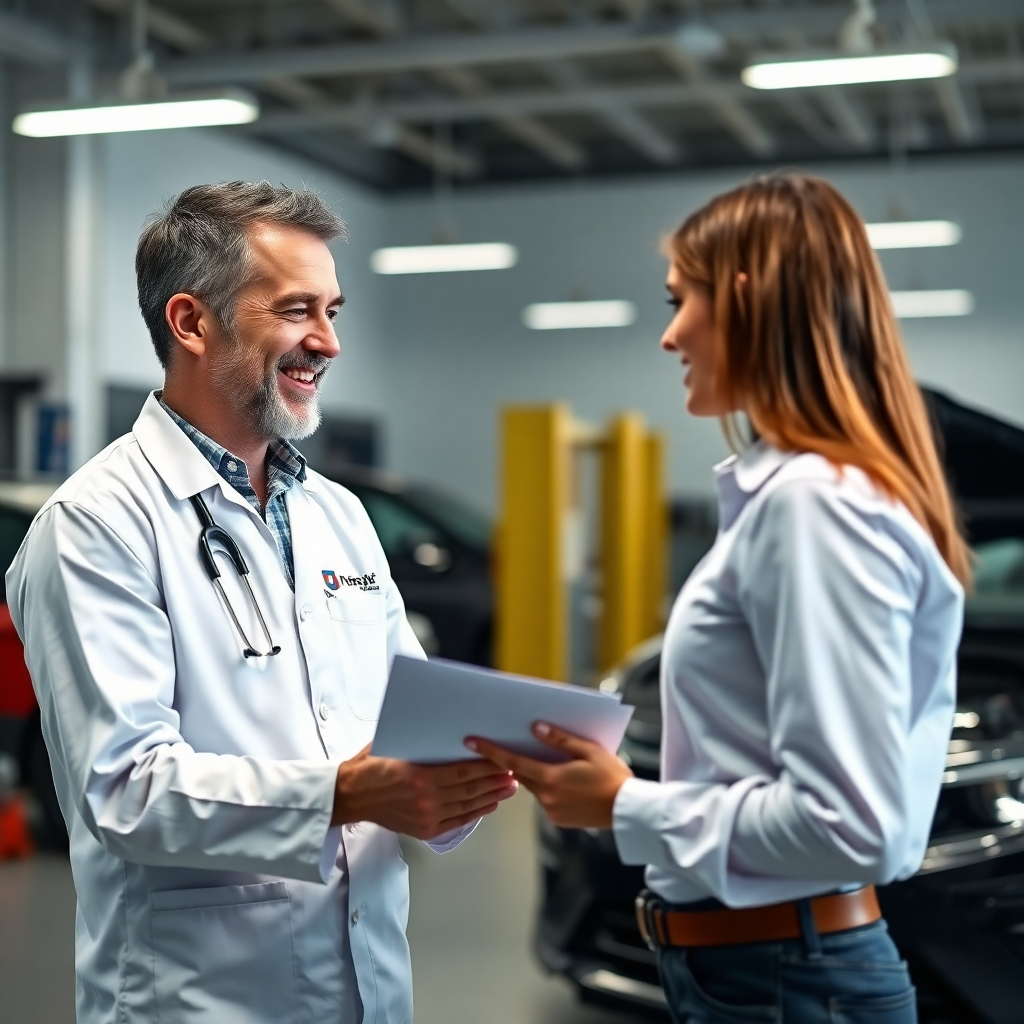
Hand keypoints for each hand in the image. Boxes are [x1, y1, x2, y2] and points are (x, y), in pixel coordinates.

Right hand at [332, 744, 517, 839]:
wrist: (350, 796)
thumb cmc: (371, 765)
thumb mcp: (395, 745)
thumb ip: (421, 741)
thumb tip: (446, 726)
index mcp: (419, 775)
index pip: (463, 770)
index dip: (486, 765)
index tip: (503, 758)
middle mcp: (426, 799)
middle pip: (470, 788)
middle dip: (495, 779)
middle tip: (514, 771)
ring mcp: (427, 816)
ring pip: (468, 804)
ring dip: (492, 795)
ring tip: (509, 787)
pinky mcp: (425, 829)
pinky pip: (458, 820)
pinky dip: (477, 812)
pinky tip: (490, 805)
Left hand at [465, 723, 633, 829]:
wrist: (629, 811)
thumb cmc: (612, 777)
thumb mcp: (589, 750)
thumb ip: (560, 740)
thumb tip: (536, 728)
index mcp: (551, 779)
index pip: (512, 763)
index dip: (490, 751)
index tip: (471, 742)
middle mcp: (547, 798)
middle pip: (523, 775)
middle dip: (517, 762)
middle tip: (513, 745)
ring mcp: (553, 812)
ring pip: (536, 787)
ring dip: (538, 775)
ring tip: (553, 763)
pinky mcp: (560, 820)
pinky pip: (547, 800)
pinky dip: (549, 788)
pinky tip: (565, 781)